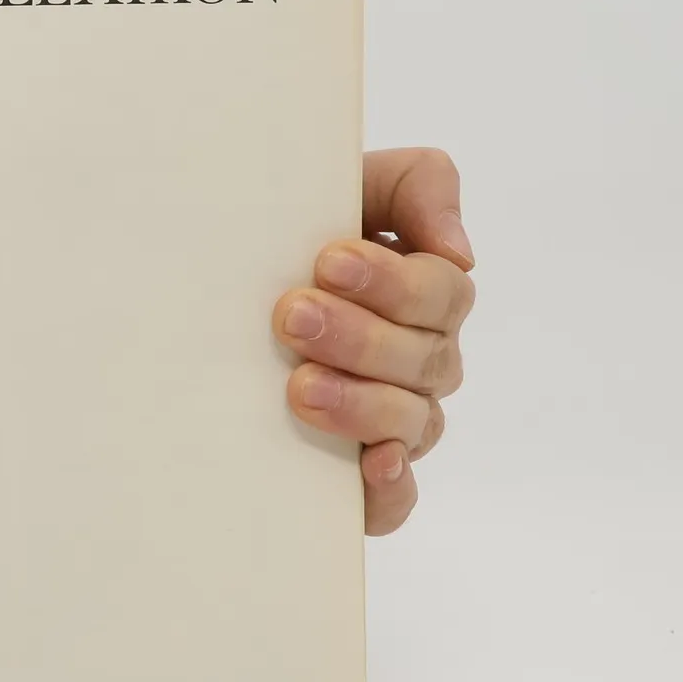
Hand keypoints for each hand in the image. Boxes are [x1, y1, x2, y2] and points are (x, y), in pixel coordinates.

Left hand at [273, 148, 474, 535]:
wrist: (222, 277)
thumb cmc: (294, 226)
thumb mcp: (351, 183)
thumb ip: (419, 186)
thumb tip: (460, 251)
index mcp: (428, 292)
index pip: (439, 291)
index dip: (391, 281)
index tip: (326, 262)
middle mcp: (423, 358)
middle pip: (422, 357)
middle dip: (358, 336)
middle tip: (291, 316)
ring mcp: (400, 417)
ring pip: (410, 423)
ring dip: (360, 404)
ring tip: (298, 386)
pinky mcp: (365, 474)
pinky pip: (398, 498)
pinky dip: (391, 489)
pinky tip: (371, 465)